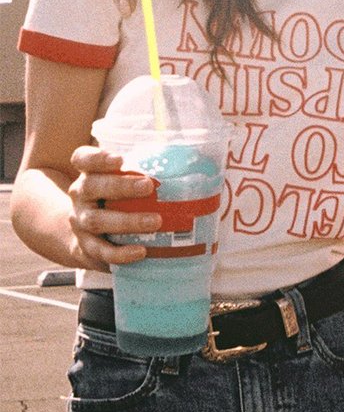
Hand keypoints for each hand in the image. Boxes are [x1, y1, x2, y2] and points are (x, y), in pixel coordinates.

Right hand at [68, 146, 160, 270]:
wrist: (86, 236)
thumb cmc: (114, 201)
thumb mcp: (121, 182)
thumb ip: (145, 172)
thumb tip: (195, 161)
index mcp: (89, 174)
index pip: (83, 159)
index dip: (98, 158)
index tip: (120, 159)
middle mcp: (80, 195)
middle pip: (92, 186)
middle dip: (121, 186)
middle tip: (148, 186)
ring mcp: (80, 222)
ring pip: (97, 220)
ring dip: (127, 221)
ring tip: (156, 221)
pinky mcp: (86, 247)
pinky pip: (102, 251)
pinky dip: (121, 253)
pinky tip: (141, 251)